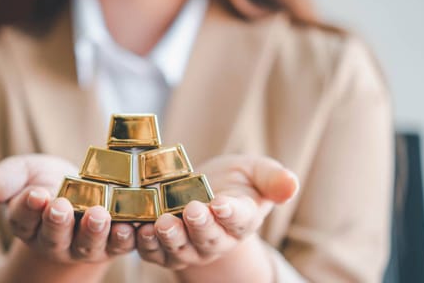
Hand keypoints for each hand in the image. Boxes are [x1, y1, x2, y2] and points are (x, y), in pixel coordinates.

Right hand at [0, 155, 135, 263]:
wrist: (85, 187)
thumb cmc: (47, 179)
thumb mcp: (24, 171)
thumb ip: (4, 180)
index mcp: (27, 224)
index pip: (23, 219)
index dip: (28, 207)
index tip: (34, 193)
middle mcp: (54, 241)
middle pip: (53, 237)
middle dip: (57, 222)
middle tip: (60, 205)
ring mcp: (84, 245)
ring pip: (87, 244)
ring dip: (93, 231)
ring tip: (98, 214)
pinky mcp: (113, 244)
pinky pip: (120, 245)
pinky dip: (125, 237)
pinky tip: (130, 225)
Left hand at [135, 155, 298, 274]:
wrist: (206, 193)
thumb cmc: (236, 181)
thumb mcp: (257, 172)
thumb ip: (273, 178)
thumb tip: (292, 184)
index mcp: (242, 220)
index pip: (239, 220)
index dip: (231, 213)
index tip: (222, 204)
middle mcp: (216, 240)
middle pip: (208, 239)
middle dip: (199, 226)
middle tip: (192, 210)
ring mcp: (189, 247)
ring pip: (178, 249)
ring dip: (168, 238)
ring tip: (161, 223)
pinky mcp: (162, 248)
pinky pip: (151, 251)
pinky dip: (141, 243)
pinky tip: (131, 228)